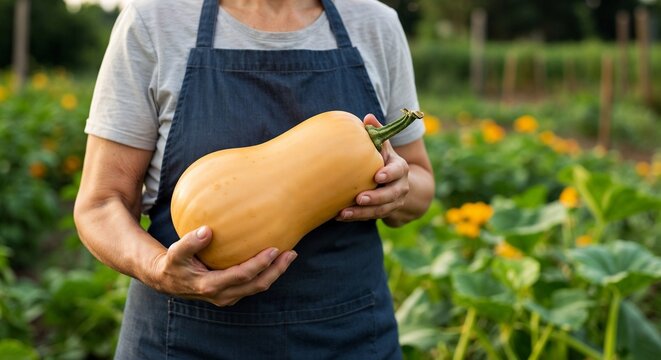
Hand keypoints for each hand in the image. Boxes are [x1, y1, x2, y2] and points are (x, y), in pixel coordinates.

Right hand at [146, 226, 296, 306]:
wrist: (167, 281)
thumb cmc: (173, 262)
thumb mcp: (175, 252)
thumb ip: (189, 242)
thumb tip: (207, 230)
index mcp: (211, 285)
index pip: (242, 276)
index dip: (260, 264)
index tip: (274, 249)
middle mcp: (223, 295)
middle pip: (257, 285)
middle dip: (277, 270)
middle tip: (292, 253)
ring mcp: (228, 296)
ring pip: (258, 287)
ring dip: (275, 273)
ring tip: (290, 255)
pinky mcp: (231, 294)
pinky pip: (253, 285)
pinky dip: (267, 273)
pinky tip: (275, 259)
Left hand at [336, 114, 409, 221]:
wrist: (397, 184)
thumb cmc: (383, 160)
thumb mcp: (383, 147)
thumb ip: (377, 134)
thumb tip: (367, 117)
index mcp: (400, 168)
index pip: (398, 171)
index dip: (389, 174)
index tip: (377, 176)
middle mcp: (400, 186)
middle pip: (391, 195)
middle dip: (375, 198)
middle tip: (359, 198)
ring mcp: (393, 202)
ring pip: (380, 210)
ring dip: (362, 213)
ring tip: (344, 213)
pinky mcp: (383, 212)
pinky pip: (370, 217)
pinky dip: (356, 217)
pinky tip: (339, 216)